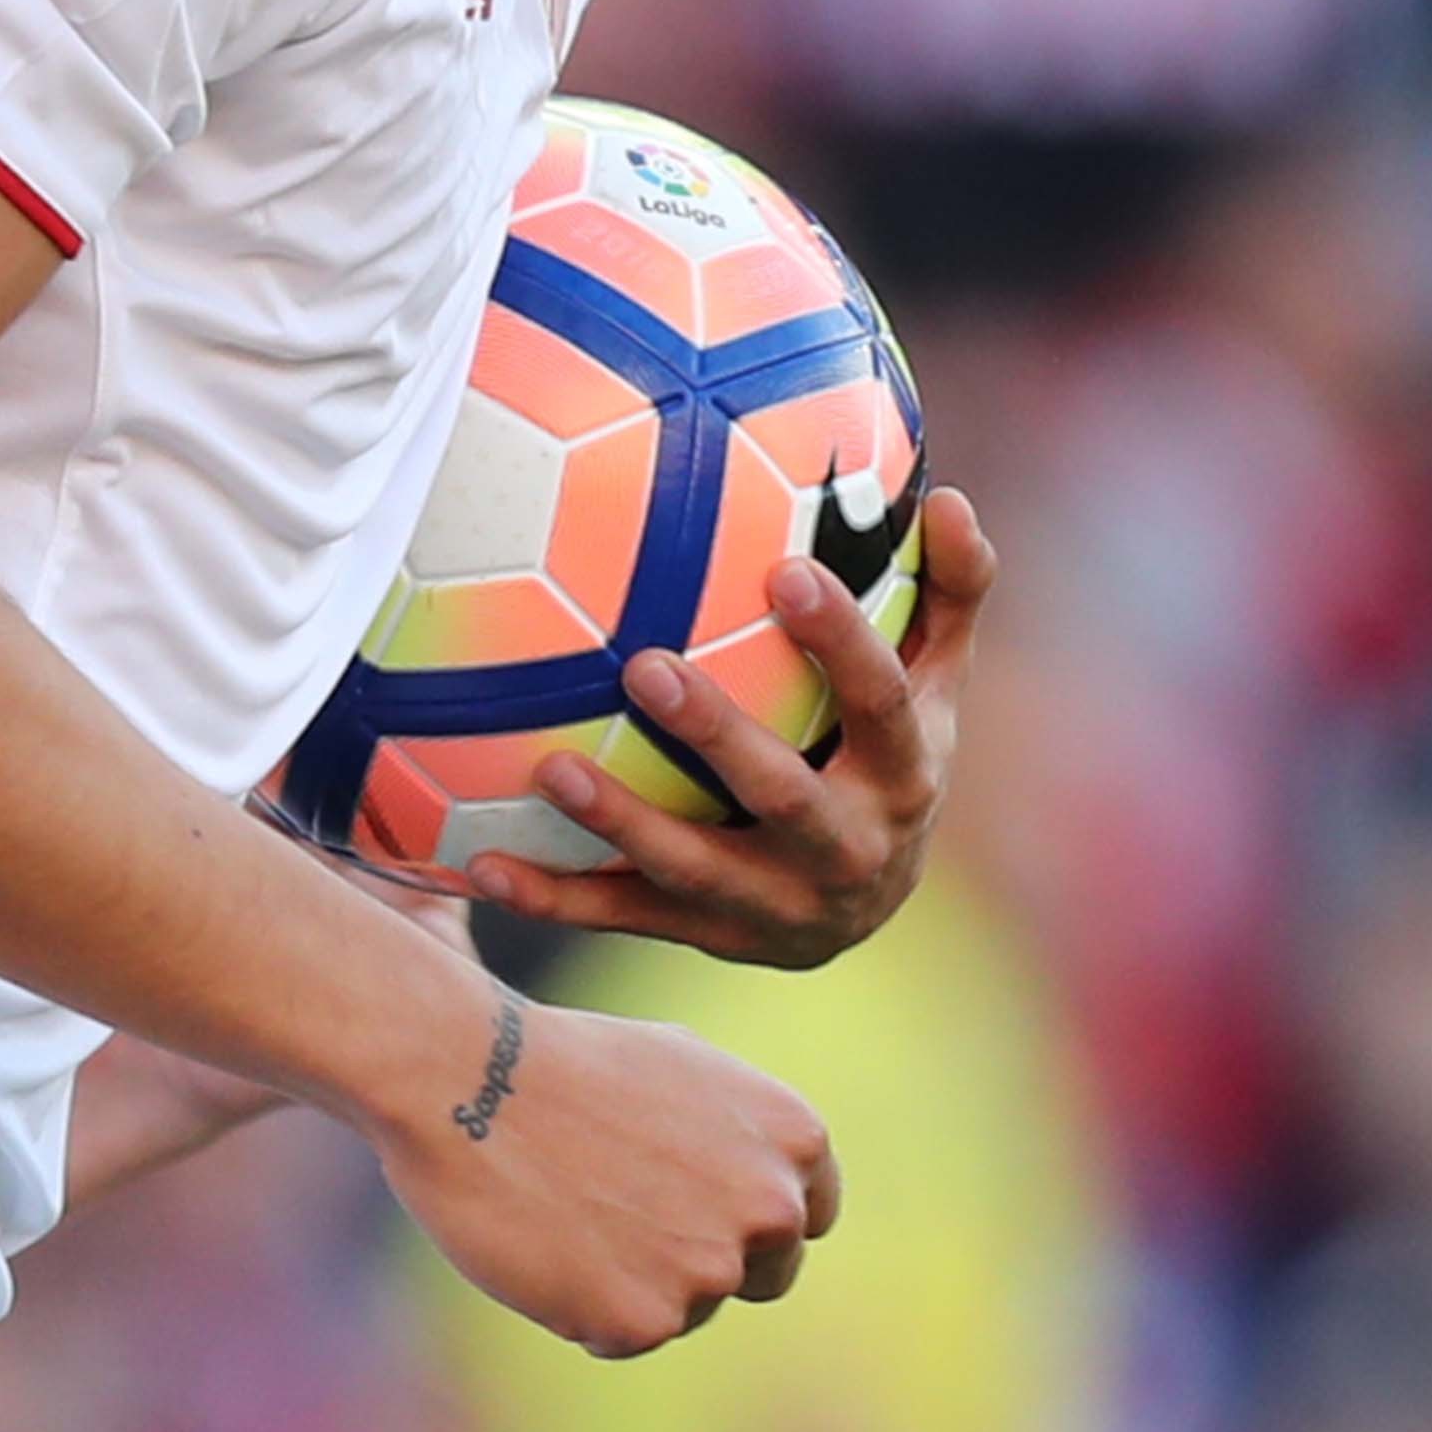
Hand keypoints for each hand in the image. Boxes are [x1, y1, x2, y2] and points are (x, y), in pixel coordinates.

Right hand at [378, 987, 837, 1356]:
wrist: (465, 1073)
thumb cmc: (559, 1059)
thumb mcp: (680, 1065)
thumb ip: (739, 1131)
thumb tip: (763, 1178)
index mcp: (791, 1135)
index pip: (810, 1216)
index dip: (751, 1216)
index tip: (702, 1206)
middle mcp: (771, 1206)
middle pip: (765, 1275)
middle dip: (705, 1256)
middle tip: (624, 1212)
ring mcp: (712, 1269)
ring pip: (689, 1307)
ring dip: (636, 1278)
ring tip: (565, 1207)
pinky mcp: (647, 1320)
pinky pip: (622, 1336)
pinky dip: (583, 1306)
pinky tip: (544, 1243)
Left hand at [462, 485, 992, 969]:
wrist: (867, 908)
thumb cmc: (888, 756)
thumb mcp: (935, 685)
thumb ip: (948, 594)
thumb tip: (951, 495)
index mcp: (905, 776)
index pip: (880, 703)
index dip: (840, 641)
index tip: (784, 570)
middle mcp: (846, 851)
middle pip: (784, 796)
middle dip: (717, 735)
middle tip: (642, 663)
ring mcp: (776, 905)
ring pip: (694, 869)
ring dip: (620, 822)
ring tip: (549, 765)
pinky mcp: (710, 936)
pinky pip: (624, 917)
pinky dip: (552, 898)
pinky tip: (481, 865)